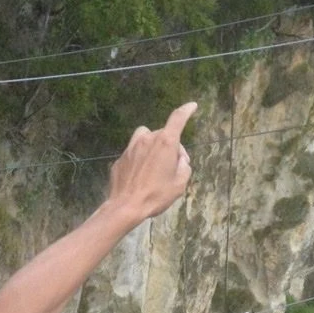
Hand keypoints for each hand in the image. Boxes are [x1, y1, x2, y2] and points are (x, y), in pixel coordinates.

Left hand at [105, 105, 196, 225]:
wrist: (126, 206)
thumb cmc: (156, 195)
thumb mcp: (179, 184)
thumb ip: (184, 166)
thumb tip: (180, 159)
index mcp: (165, 142)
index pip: (178, 118)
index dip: (186, 110)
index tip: (192, 106)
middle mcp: (147, 139)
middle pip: (163, 135)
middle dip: (171, 147)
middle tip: (173, 167)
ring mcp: (131, 147)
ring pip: (145, 138)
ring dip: (153, 146)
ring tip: (155, 164)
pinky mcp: (120, 158)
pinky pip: (134, 153)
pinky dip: (140, 159)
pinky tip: (140, 176)